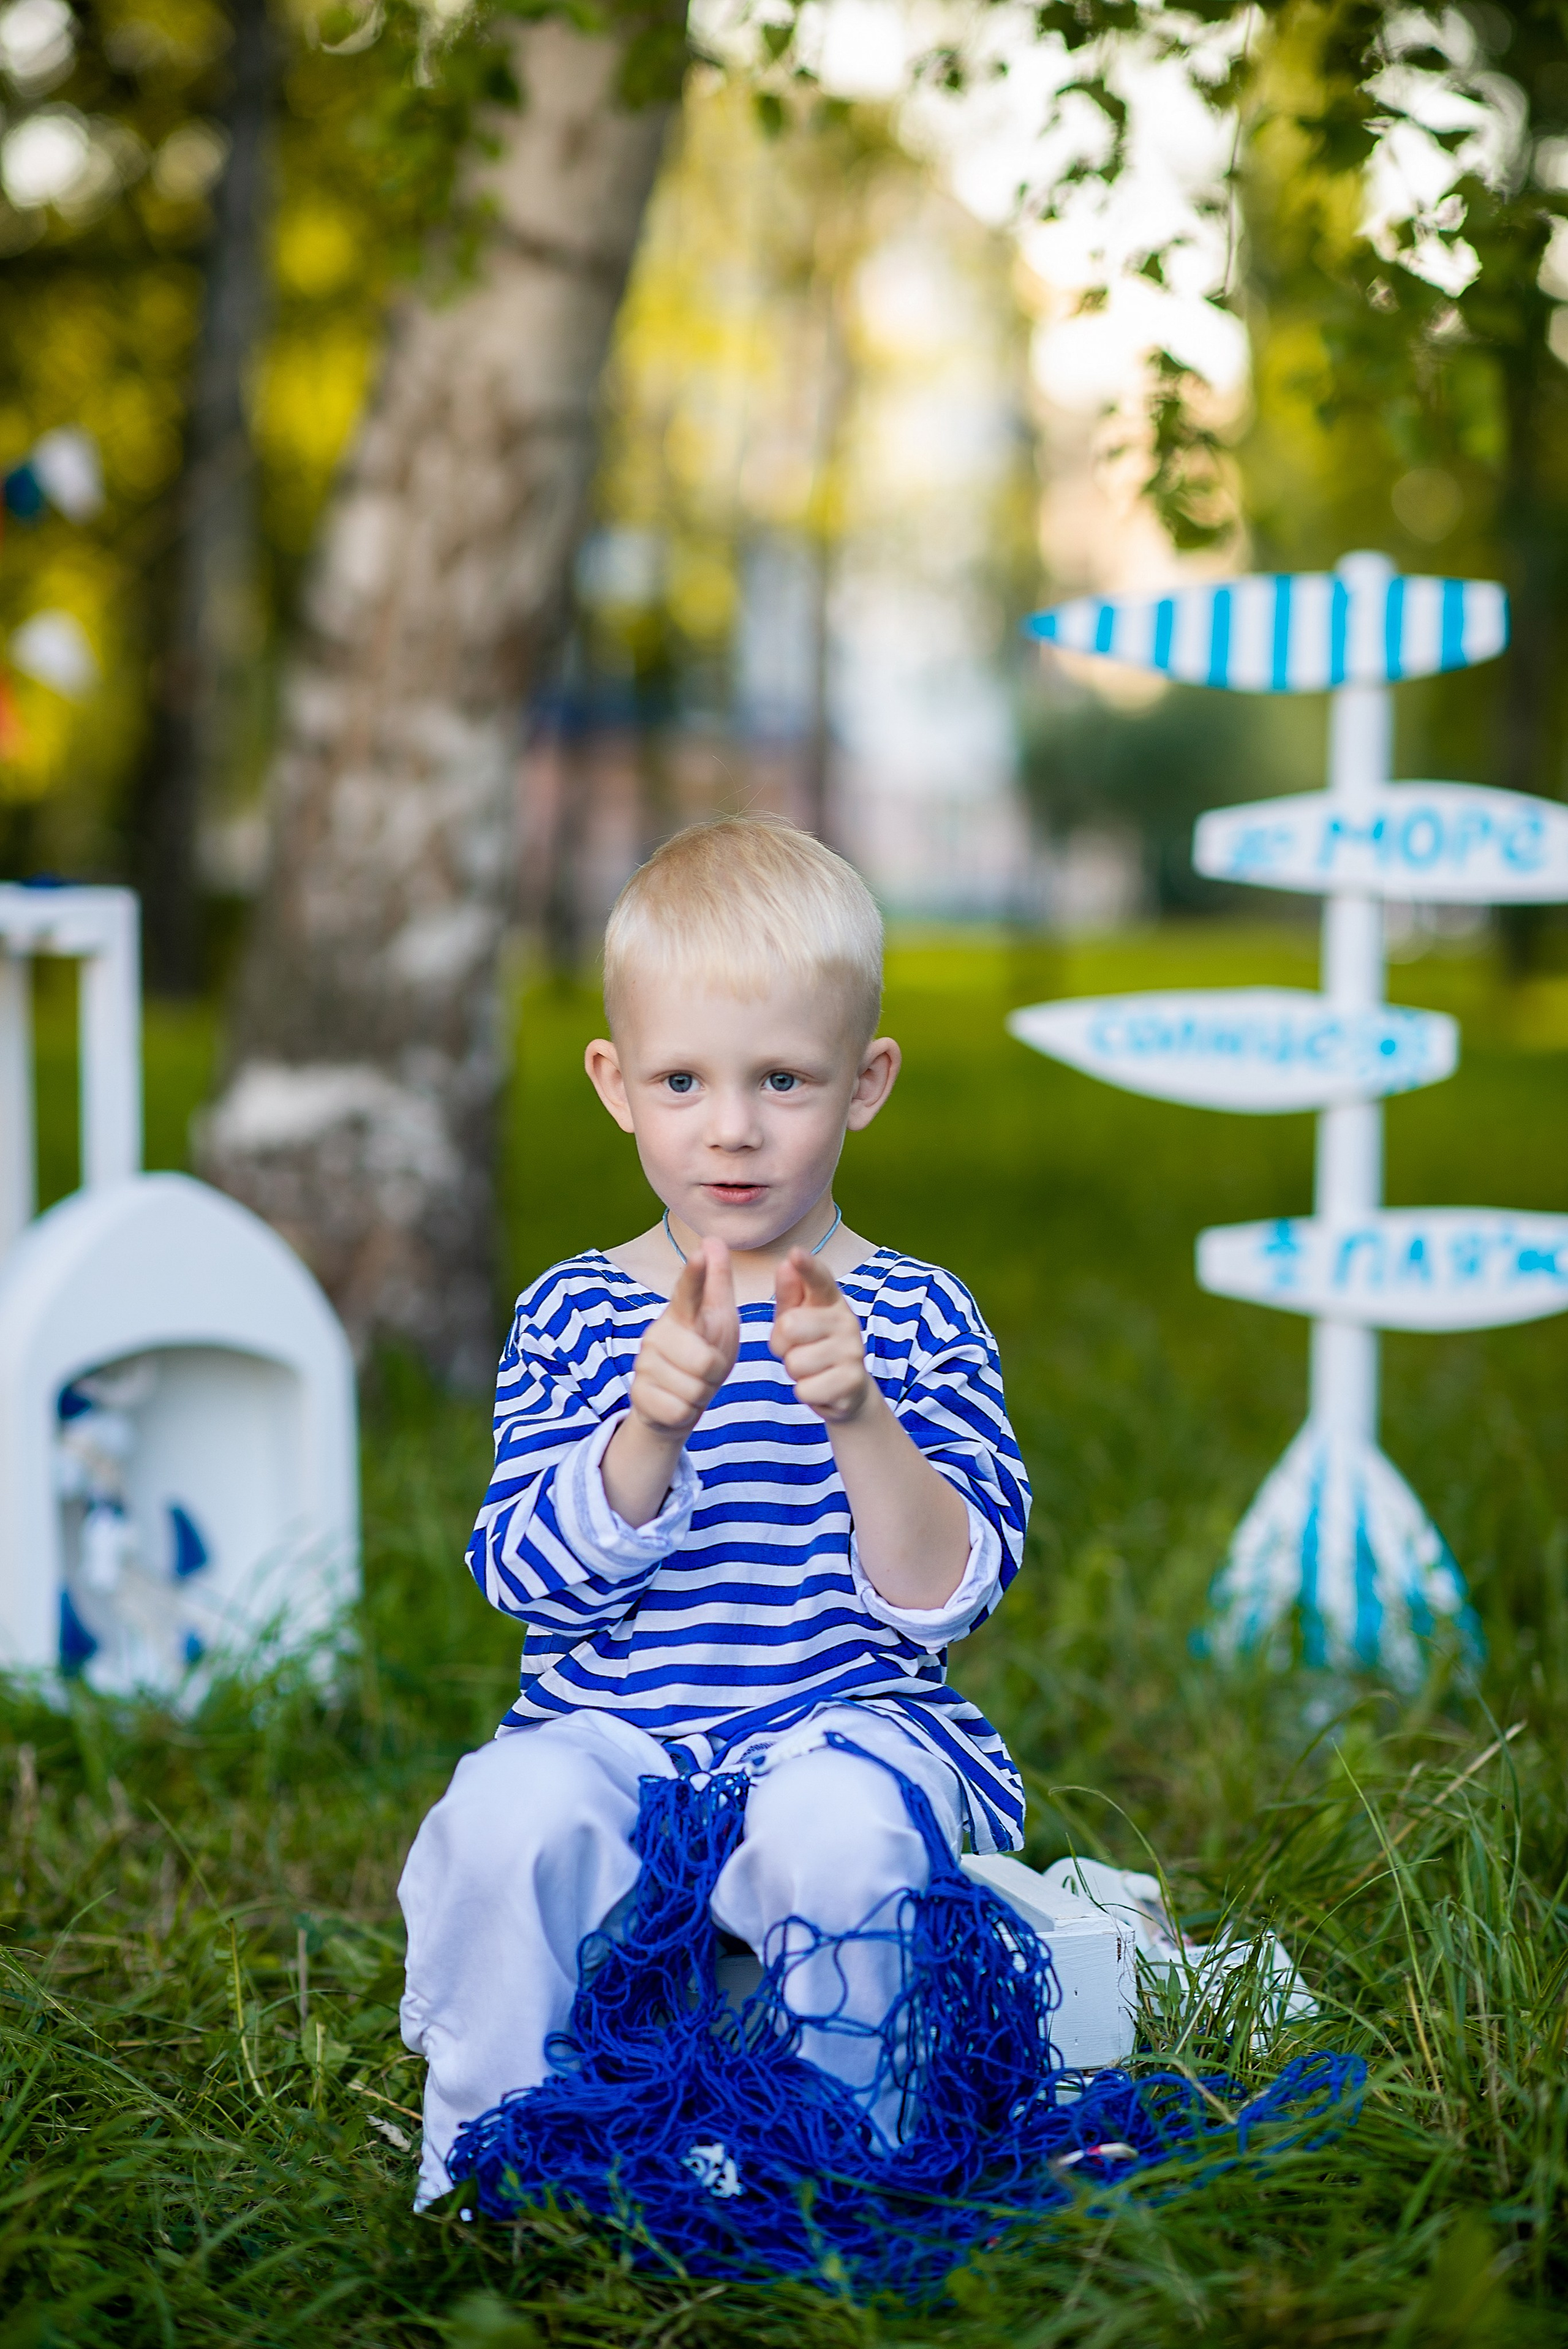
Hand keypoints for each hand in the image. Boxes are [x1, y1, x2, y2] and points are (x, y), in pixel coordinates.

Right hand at [629, 1237, 738, 1438]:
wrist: (675, 1401)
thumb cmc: (702, 1352)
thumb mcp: (718, 1319)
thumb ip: (716, 1282)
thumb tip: (713, 1238)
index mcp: (681, 1315)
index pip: (688, 1291)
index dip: (694, 1275)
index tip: (699, 1254)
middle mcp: (657, 1335)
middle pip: (705, 1361)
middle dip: (714, 1374)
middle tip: (704, 1370)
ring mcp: (644, 1365)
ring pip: (694, 1389)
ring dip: (701, 1394)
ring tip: (691, 1385)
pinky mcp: (639, 1395)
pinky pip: (681, 1411)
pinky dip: (687, 1412)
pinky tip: (677, 1403)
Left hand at [770, 1248, 872, 1423]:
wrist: (847, 1390)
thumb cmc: (813, 1346)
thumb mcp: (797, 1318)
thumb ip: (789, 1293)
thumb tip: (785, 1264)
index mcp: (830, 1301)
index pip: (819, 1279)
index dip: (807, 1267)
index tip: (795, 1253)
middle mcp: (847, 1321)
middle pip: (789, 1327)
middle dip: (782, 1345)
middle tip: (798, 1350)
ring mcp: (853, 1352)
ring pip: (795, 1362)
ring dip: (795, 1371)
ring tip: (811, 1369)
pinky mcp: (853, 1382)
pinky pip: (805, 1389)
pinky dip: (806, 1392)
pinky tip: (821, 1387)